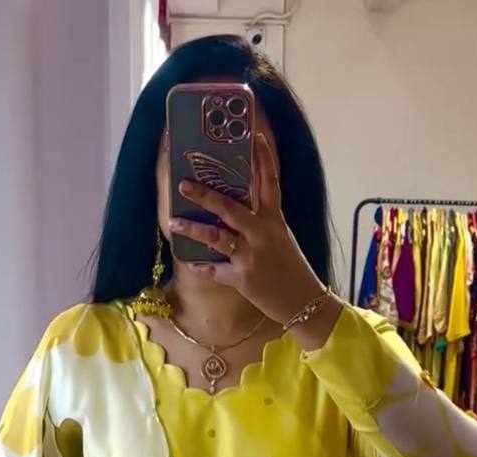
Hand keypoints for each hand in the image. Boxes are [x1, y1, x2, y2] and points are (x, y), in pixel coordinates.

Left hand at [168, 131, 333, 326]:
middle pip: (231, 208)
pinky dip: (202, 266)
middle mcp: (262, 234)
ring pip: (217, 237)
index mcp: (275, 220)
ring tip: (173, 223)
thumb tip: (236, 207)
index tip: (254, 136)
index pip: (269, 182)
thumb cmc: (291, 268)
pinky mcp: (242, 279)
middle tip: (184, 184)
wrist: (303, 302)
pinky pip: (215, 270)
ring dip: (193, 229)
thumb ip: (261, 222)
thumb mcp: (281, 238)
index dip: (263, 158)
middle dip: (205, 195)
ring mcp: (251, 256)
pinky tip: (191, 262)